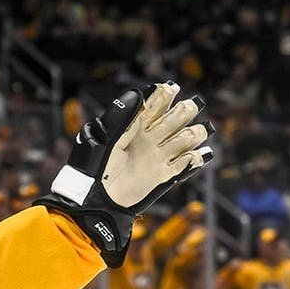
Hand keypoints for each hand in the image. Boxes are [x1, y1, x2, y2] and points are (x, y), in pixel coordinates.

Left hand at [35, 81, 213, 266]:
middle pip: (177, 117)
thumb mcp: (103, 138)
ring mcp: (158, 156)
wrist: (96, 199)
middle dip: (186, 111)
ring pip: (186, 138)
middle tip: (188, 108)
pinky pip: (186, 163)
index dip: (166, 95)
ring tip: (194, 133)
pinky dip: (195, 158)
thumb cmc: (93, 167)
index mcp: (135, 126)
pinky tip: (196, 155)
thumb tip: (137, 94)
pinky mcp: (163, 175)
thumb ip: (121, 117)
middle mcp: (150, 138)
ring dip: (195, 133)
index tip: (170, 89)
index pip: (156, 104)